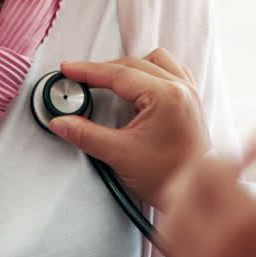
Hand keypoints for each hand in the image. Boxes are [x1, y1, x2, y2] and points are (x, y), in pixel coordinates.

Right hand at [49, 49, 208, 208]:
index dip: (88, 71)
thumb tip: (61, 122)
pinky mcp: (191, 102)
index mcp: (165, 96)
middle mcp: (180, 89)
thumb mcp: (118, 154)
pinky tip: (139, 87)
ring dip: (131, 67)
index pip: (119, 73)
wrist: (195, 195)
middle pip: (134, 64)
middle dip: (104, 70)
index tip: (69, 69)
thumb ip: (85, 134)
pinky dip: (152, 73)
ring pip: (156, 61)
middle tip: (80, 79)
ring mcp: (189, 93)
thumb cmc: (167, 178)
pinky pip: (172, 71)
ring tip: (109, 81)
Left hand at [161, 143, 255, 256]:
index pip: (207, 169)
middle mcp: (214, 252)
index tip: (241, 161)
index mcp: (245, 224)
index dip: (225, 156)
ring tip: (212, 206)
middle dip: (198, 177)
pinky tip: (213, 240)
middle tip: (220, 177)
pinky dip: (188, 242)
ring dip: (186, 208)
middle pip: (177, 194)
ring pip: (169, 228)